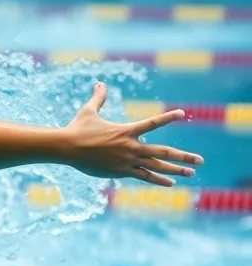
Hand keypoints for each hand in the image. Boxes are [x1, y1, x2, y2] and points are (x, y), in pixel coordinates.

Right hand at [63, 83, 202, 186]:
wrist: (67, 147)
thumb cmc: (77, 129)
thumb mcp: (89, 111)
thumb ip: (98, 98)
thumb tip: (100, 83)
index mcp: (126, 131)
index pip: (152, 123)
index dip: (168, 118)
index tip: (182, 114)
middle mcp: (131, 147)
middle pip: (163, 153)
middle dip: (183, 157)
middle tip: (200, 160)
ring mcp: (127, 161)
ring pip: (157, 167)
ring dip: (175, 170)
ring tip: (191, 172)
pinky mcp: (120, 171)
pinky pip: (144, 176)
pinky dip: (158, 179)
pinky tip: (170, 183)